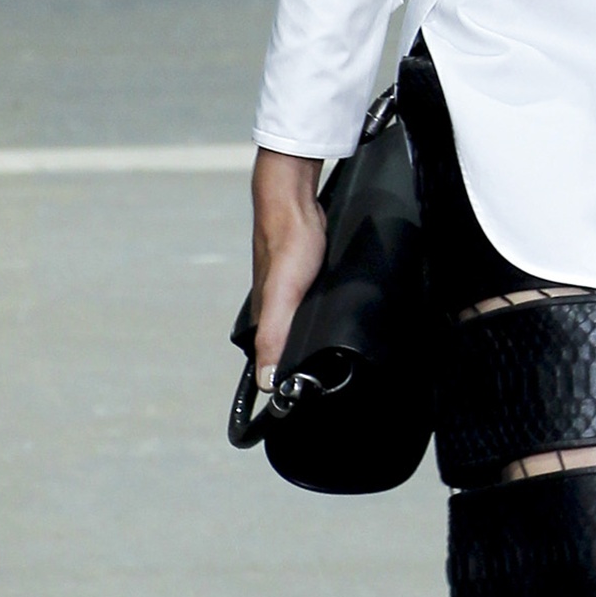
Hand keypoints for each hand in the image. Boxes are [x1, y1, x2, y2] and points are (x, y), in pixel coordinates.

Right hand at [250, 148, 325, 389]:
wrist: (295, 198)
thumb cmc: (288, 244)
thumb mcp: (283, 297)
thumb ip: (273, 335)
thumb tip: (267, 382)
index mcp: (264, 316)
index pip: (270, 359)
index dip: (284, 379)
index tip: (304, 398)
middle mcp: (274, 305)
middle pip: (286, 342)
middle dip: (300, 361)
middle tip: (325, 377)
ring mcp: (288, 289)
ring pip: (300, 323)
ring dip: (310, 337)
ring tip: (330, 354)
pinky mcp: (304, 274)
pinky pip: (311, 303)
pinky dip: (318, 314)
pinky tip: (331, 316)